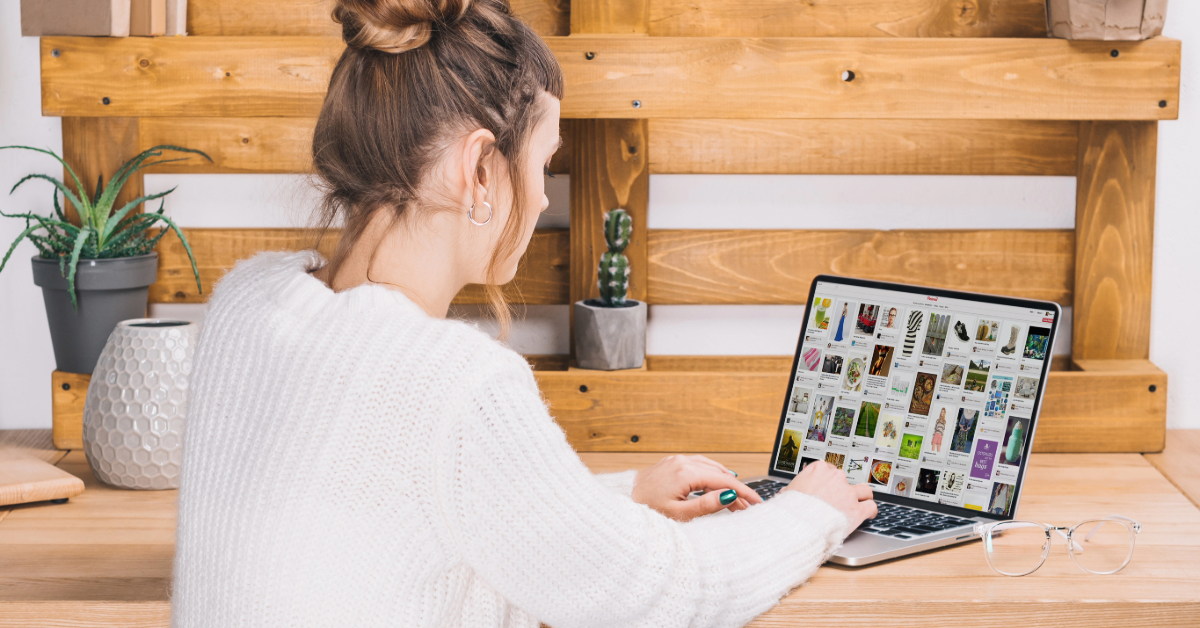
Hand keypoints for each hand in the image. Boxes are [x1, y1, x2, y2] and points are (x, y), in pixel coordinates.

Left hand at [631, 454, 763, 521]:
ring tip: (735, 500)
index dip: (743, 492)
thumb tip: (731, 496)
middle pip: (719, 473)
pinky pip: (699, 465)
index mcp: (685, 473)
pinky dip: (712, 475)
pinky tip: (717, 484)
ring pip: (710, 467)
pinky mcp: (671, 462)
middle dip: (736, 489)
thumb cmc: (646, 511)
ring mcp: (676, 460)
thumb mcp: (679, 514)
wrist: (622, 503)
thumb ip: (707, 505)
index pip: (724, 481)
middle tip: (748, 507)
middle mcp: (682, 461)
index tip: (756, 502)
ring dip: (725, 482)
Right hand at [781, 461, 876, 532]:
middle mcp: (836, 478)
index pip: (829, 469)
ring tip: (862, 502)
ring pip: (865, 490)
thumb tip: (786, 493)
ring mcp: (848, 493)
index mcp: (819, 469)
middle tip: (840, 499)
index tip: (828, 487)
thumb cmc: (791, 508)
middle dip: (843, 489)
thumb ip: (792, 490)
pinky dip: (871, 511)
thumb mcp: (787, 493)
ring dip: (863, 496)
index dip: (829, 480)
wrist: (799, 523)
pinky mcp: (857, 510)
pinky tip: (869, 514)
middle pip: (845, 479)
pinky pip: (871, 506)